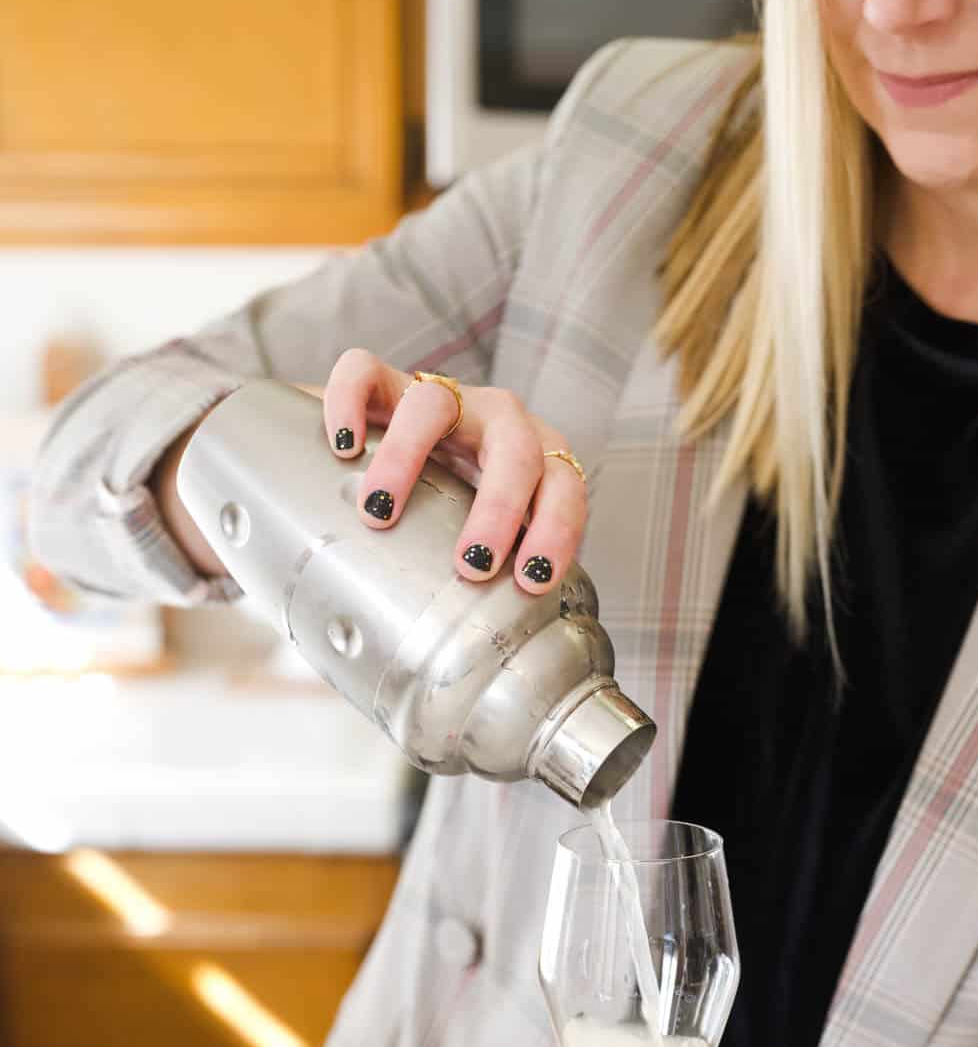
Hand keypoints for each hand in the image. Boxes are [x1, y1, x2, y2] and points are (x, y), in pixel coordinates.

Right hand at [299, 351, 587, 594]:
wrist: (384, 453)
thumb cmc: (443, 513)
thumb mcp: (477, 542)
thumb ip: (488, 587)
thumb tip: (471, 673)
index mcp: (536, 460)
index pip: (566, 487)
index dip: (557, 531)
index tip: (530, 581)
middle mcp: (496, 421)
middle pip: (514, 449)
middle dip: (497, 509)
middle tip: (470, 565)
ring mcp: (440, 396)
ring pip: (434, 404)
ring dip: (409, 459)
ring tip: (381, 514)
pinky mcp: (381, 382)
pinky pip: (364, 373)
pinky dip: (350, 403)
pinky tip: (342, 446)